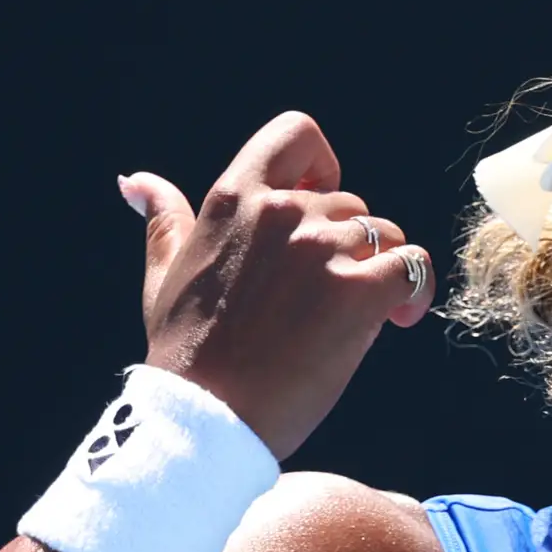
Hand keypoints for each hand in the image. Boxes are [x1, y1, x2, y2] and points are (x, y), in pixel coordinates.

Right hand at [120, 111, 432, 456]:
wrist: (206, 417)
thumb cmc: (185, 352)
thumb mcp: (164, 273)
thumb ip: (164, 219)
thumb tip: (135, 180)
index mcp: (234, 198)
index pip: (296, 133)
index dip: (320, 164)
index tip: (317, 202)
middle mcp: (282, 213)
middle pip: (349, 203)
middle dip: (347, 245)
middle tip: (323, 297)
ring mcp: (322, 251)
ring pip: (384, 234)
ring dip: (377, 270)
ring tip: (355, 315)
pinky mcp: (357, 293)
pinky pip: (413, 266)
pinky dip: (417, 289)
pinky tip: (401, 316)